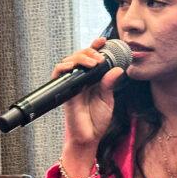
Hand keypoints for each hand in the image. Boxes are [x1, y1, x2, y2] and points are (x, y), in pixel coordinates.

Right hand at [55, 37, 124, 164]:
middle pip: (79, 56)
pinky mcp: (64, 91)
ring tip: (93, 62)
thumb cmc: (97, 120)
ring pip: (69, 61)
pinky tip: (74, 66)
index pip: (91, 58)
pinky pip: (58, 74)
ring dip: (80, 57)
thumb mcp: (107, 99)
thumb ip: (110, 84)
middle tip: (100, 56)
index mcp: (92, 79)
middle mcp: (80, 79)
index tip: (103, 40)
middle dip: (89, 51)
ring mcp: (71, 84)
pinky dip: (64, 67)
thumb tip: (118, 69)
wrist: (88, 137)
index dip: (95, 47)